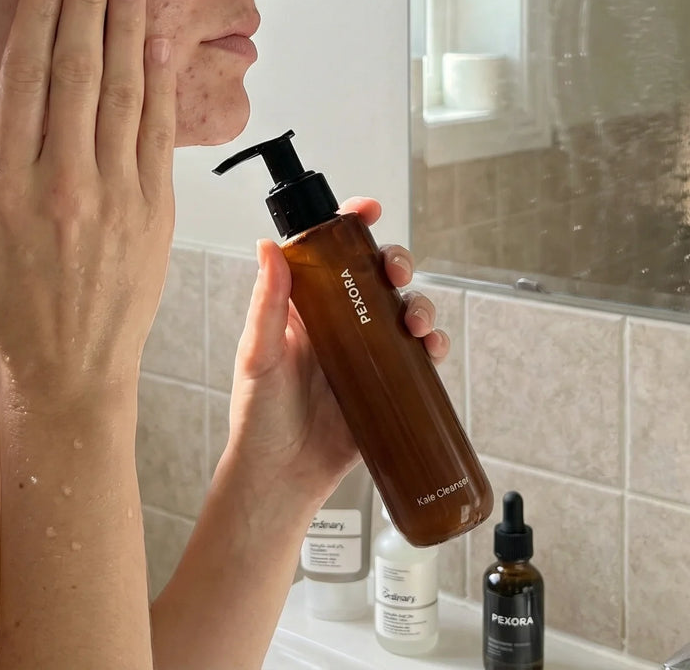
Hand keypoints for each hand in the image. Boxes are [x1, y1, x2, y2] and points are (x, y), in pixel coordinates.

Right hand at [0, 0, 176, 394]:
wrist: (73, 373)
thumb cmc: (6, 312)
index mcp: (10, 187)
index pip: (27, 80)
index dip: (39, 17)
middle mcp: (65, 182)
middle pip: (78, 71)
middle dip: (88, 3)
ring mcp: (117, 194)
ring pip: (123, 91)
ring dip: (127, 28)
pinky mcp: (156, 209)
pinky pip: (158, 132)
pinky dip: (160, 82)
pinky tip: (159, 41)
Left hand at [222, 197, 449, 504]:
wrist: (283, 478)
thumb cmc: (259, 417)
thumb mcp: (258, 355)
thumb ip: (266, 303)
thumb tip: (266, 246)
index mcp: (304, 306)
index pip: (329, 253)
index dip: (351, 225)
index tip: (366, 211)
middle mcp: (339, 322)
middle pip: (377, 275)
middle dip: (395, 262)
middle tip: (395, 272)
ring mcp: (366, 352)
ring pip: (403, 310)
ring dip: (419, 304)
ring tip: (415, 322)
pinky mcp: (387, 384)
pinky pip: (417, 355)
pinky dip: (432, 344)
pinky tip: (431, 348)